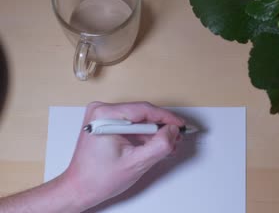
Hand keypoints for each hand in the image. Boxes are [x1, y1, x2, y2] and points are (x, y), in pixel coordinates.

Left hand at [61, 101, 184, 209]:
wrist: (79, 188)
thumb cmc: (97, 178)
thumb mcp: (136, 163)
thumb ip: (159, 146)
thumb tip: (172, 131)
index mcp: (105, 116)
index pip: (144, 110)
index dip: (167, 118)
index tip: (181, 125)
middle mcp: (101, 111)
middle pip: (142, 113)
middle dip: (161, 127)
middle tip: (176, 137)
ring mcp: (102, 116)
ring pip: (138, 119)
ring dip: (154, 132)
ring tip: (167, 145)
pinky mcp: (105, 123)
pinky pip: (131, 123)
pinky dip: (144, 134)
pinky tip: (154, 145)